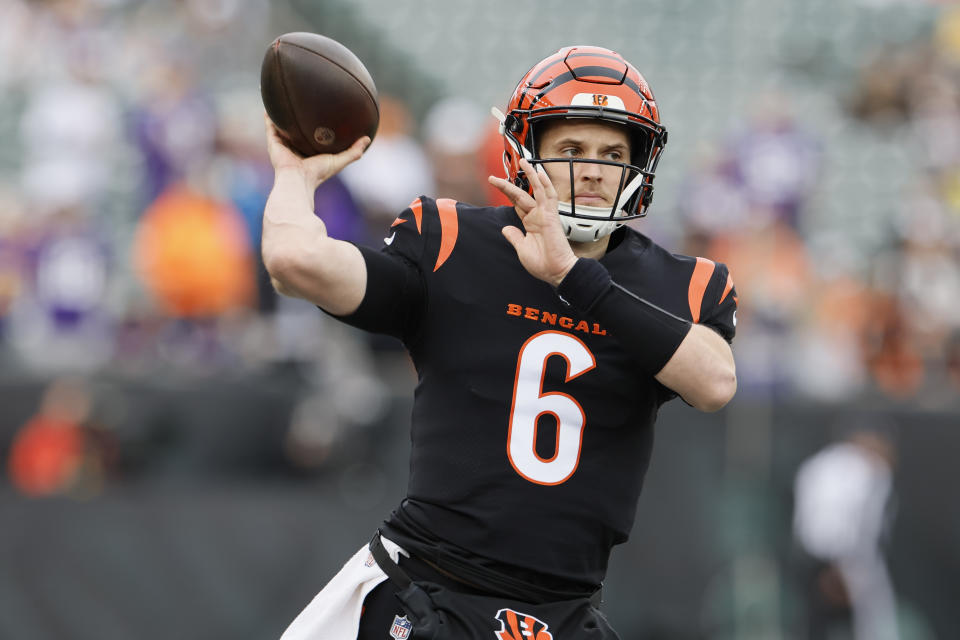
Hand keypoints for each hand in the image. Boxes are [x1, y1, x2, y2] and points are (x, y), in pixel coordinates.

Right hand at [264, 113, 369, 190]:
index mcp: (308, 153)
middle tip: (302, 103)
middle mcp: (294, 148)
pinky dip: (269, 115)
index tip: (319, 115)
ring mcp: (282, 145)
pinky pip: (270, 126)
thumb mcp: (339, 160)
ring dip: (281, 115)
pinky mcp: (273, 143)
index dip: (314, 128)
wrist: (298, 181)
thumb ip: (353, 151)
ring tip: (281, 98)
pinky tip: (270, 103)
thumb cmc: (318, 174)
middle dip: (297, 119)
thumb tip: (368, 138)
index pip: (311, 139)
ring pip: (281, 127)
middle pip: (295, 131)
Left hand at [489, 158, 577, 286]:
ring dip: (531, 176)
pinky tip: (539, 173)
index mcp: (531, 223)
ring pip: (538, 190)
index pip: (518, 204)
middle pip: (522, 195)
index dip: (507, 194)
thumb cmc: (543, 263)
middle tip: (494, 177)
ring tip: (523, 162)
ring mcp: (545, 215)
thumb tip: (506, 229)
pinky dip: (545, 184)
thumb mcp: (522, 249)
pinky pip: (549, 196)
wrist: (557, 272)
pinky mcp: (551, 216)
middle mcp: (538, 217)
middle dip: (508, 185)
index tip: (496, 183)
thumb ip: (514, 237)